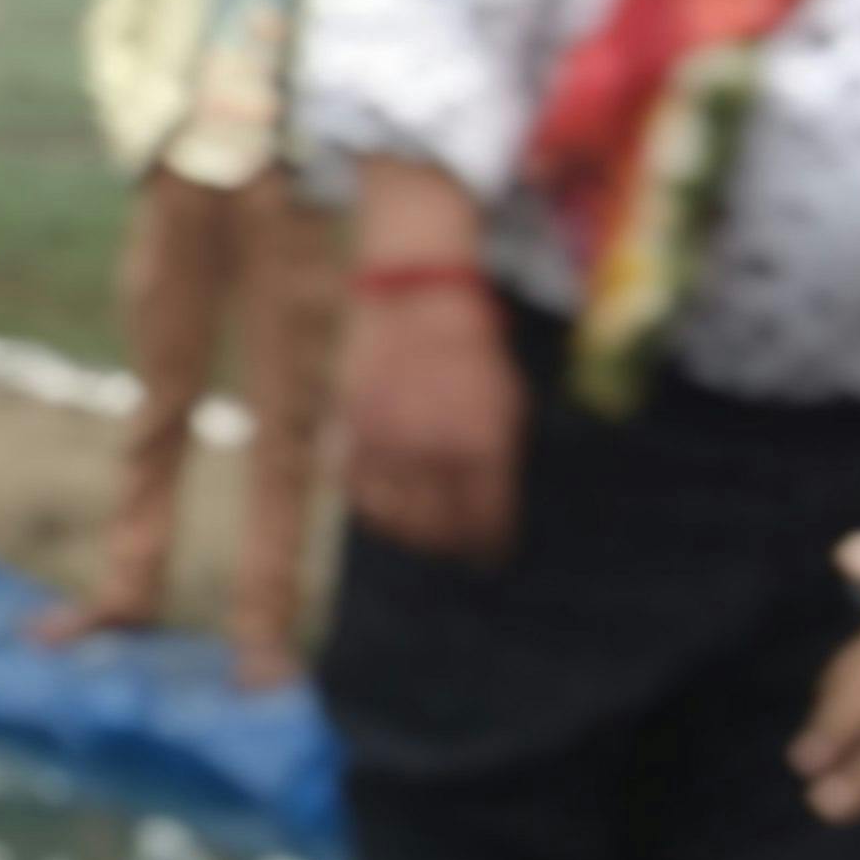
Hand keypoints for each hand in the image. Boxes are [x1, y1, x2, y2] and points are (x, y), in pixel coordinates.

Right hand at [341, 282, 523, 563]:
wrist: (419, 302)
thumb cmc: (473, 358)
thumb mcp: (506, 406)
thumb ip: (498, 464)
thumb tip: (490, 519)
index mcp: (480, 442)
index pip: (484, 520)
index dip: (490, 546)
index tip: (492, 557)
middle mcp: (431, 447)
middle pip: (436, 530)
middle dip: (451, 546)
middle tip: (459, 548)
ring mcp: (388, 440)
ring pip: (392, 518)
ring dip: (411, 534)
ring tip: (424, 532)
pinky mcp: (353, 430)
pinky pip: (358, 490)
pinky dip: (374, 505)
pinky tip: (392, 504)